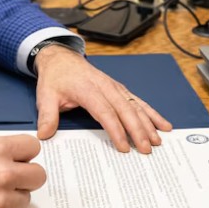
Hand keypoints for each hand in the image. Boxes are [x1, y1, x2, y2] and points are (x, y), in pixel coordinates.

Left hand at [33, 45, 171, 152]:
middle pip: (126, 110)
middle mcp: (105, 87)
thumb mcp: (45, 95)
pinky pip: (138, 101)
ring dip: (148, 123)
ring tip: (158, 141)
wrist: (61, 58)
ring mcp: (115, 87)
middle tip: (146, 149)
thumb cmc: (55, 78)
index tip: (123, 146)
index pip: (105, 112)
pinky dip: (152, 113)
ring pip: (136, 105)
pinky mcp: (120, 89)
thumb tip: (45, 134)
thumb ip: (47, 115)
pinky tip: (163, 124)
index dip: (116, 129)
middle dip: (138, 130)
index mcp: (88, 89)